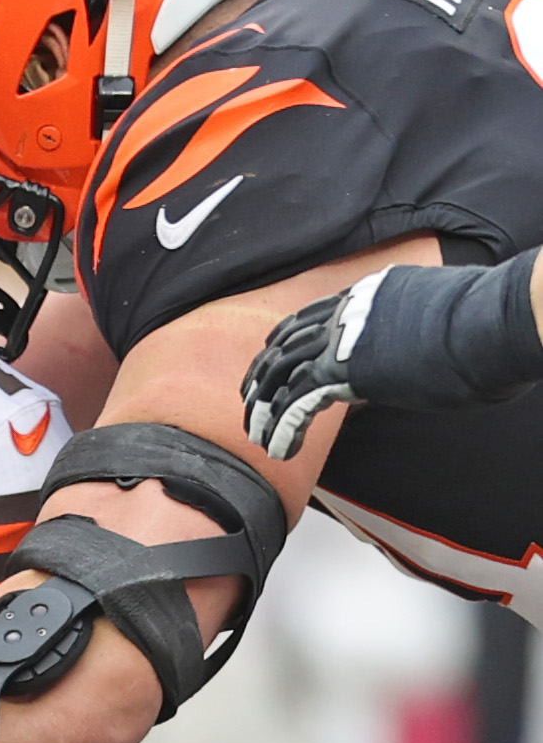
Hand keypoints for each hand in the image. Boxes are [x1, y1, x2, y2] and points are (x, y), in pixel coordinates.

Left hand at [245, 252, 542, 458]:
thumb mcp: (434, 322)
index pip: (310, 318)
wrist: (493, 323)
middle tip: (248, 404)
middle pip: (286, 342)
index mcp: (368, 292)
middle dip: (262, 376)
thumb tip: (403, 359)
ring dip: (266, 409)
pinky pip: (299, 401)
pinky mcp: (346, 369)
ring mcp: (344, 336)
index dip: (284, 348)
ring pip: (283, 372)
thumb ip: (407, 335)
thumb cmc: (483, 326)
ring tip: (257, 438)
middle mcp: (349, 309)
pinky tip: (279, 450)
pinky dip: (285, 428)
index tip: (270, 369)